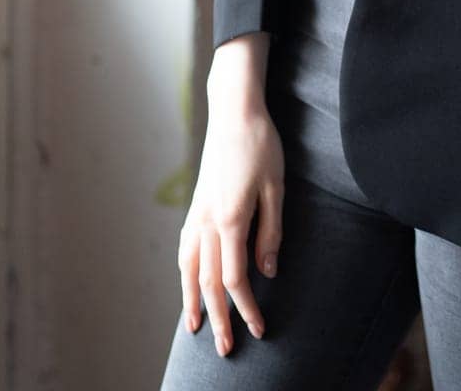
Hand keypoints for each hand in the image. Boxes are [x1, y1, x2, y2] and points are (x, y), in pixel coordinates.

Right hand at [178, 102, 284, 355]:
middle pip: (209, 282)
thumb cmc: (260, 145)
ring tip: (194, 327)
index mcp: (230, 220)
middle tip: (225, 349)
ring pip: (189, 268)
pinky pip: (185, 247)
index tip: (259, 329)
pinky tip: (188, 282)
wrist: (234, 111)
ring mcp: (197, 212)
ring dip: (192, 300)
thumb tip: (269, 272)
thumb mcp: (275, 188)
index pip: (236, 279)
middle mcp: (208, 221)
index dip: (247, 308)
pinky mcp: (195, 204)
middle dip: (218, 318)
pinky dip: (185, 272)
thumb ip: (271, 232)